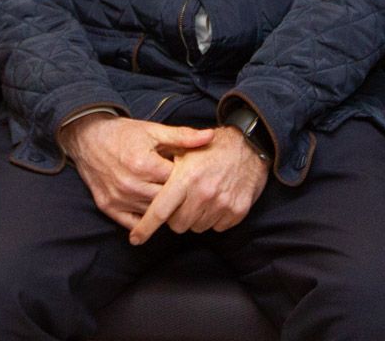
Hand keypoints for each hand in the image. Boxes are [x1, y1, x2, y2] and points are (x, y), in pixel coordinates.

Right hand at [58, 116, 215, 231]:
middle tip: (187, 190)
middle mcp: (130, 185)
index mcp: (144, 164)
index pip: (178, 181)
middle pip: (167, 200)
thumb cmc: (123, 133)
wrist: (87, 138)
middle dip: (179, 196)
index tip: (193, 173)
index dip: (188, 177)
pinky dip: (145, 220)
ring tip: (172, 199)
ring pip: (152, 214)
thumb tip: (210, 136)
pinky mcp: (108, 207)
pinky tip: (154, 212)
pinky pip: (133, 223)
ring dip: (164, 209)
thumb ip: (183, 136)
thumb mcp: (153, 130)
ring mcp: (118, 199)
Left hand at [129, 127, 270, 243]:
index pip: (160, 210)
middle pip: (178, 225)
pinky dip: (214, 218)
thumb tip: (144, 188)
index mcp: (186, 177)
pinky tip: (216, 201)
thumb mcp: (184, 150)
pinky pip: (217, 227)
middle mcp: (204, 193)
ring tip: (201, 198)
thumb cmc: (212, 148)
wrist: (249, 145)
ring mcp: (222, 203)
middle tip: (182, 202)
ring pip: (197, 228)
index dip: (145, 227)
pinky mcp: (237, 211)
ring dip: (195, 218)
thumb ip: (164, 169)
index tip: (135, 239)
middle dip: (175, 217)